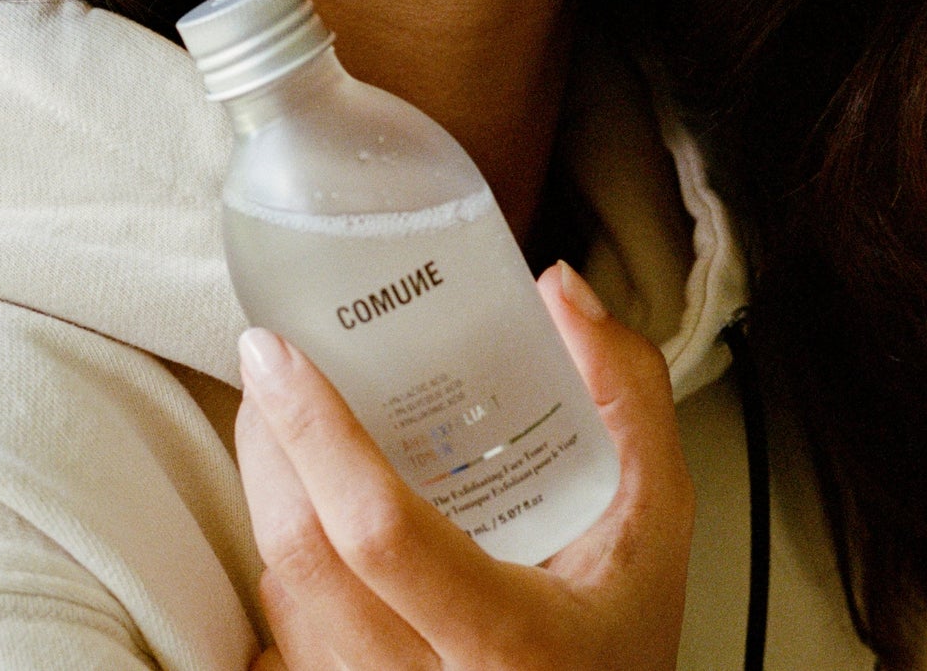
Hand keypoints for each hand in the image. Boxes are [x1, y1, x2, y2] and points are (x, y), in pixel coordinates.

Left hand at [234, 261, 693, 670]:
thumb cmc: (626, 631)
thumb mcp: (657, 515)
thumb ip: (627, 395)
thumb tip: (559, 292)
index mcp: (509, 638)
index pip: (379, 529)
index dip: (314, 431)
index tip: (274, 353)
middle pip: (306, 555)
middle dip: (269, 443)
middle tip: (272, 368)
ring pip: (284, 590)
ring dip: (269, 492)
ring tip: (283, 421)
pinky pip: (290, 631)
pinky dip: (288, 554)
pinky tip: (311, 506)